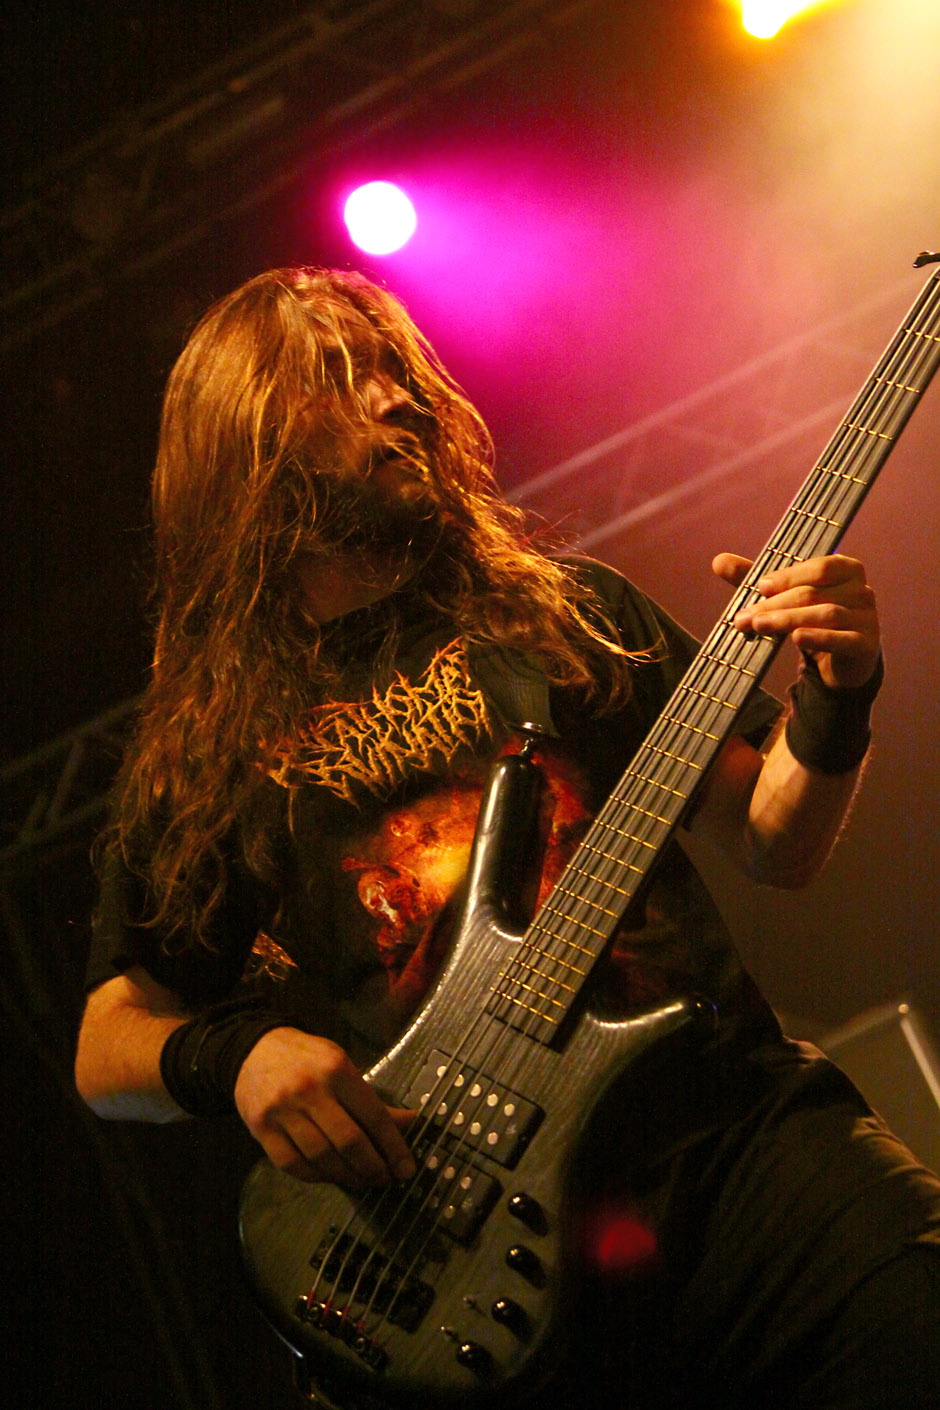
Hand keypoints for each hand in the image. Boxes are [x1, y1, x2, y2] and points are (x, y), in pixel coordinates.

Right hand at [234, 1027, 415, 1187]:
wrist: (254, 1049)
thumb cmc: (307, 1059)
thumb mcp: (343, 1066)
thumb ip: (372, 1099)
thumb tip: (410, 1122)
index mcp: (336, 1070)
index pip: (373, 1116)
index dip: (394, 1147)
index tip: (406, 1168)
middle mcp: (309, 1090)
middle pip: (348, 1142)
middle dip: (372, 1168)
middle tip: (384, 1178)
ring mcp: (282, 1110)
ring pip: (321, 1157)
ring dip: (346, 1176)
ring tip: (360, 1180)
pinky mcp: (261, 1128)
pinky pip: (292, 1164)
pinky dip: (315, 1176)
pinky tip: (329, 1176)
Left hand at [712, 552, 880, 688]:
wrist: (842, 659)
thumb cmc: (813, 619)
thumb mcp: (786, 598)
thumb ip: (756, 580)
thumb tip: (718, 560)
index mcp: (845, 569)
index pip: (819, 567)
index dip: (789, 576)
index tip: (760, 586)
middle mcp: (861, 590)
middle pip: (815, 593)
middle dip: (775, 604)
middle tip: (744, 618)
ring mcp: (867, 617)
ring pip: (826, 614)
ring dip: (788, 620)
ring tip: (758, 627)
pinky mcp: (866, 644)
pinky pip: (842, 639)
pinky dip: (818, 637)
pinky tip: (797, 638)